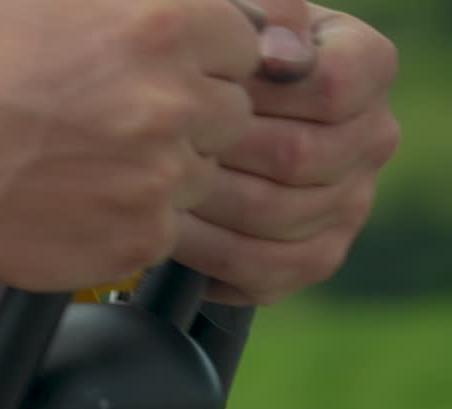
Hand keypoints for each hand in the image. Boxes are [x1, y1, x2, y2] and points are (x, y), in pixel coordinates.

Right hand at [0, 0, 263, 290]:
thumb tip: (254, 19)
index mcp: (161, 24)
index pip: (250, 42)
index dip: (205, 59)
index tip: (160, 74)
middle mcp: (171, 101)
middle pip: (232, 114)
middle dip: (186, 117)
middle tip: (110, 121)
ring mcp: (158, 178)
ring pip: (202, 176)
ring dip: (159, 171)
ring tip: (84, 162)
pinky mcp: (138, 239)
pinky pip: (165, 229)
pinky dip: (129, 218)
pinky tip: (74, 197)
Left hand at [172, 3, 400, 303]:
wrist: (191, 121)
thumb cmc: (206, 68)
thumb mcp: (230, 30)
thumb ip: (256, 24)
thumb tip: (276, 55)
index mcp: (365, 69)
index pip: (330, 88)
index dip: (257, 94)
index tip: (201, 90)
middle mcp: (371, 138)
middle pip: (298, 157)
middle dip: (216, 152)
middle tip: (156, 149)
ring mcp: (349, 203)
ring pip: (277, 216)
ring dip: (204, 203)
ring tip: (152, 188)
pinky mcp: (314, 257)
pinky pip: (263, 269)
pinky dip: (204, 253)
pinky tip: (166, 230)